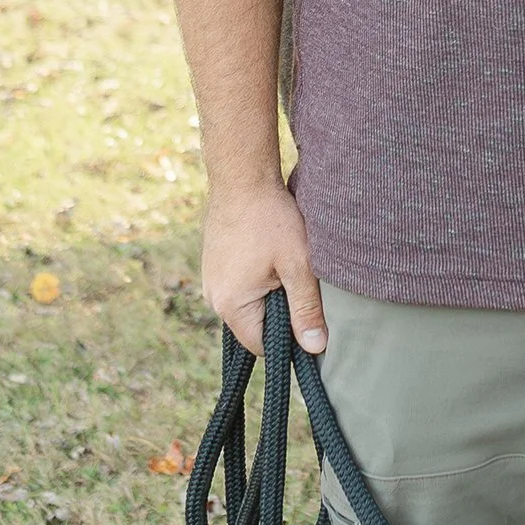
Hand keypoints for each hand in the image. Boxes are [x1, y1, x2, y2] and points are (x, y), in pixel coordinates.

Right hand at [202, 178, 326, 356]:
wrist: (241, 177)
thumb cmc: (271, 218)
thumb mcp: (298, 264)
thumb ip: (306, 309)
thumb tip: (315, 347)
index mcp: (230, 304)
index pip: (262, 345)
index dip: (288, 337)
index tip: (306, 313)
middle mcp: (213, 297)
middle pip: (253, 326)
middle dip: (278, 311)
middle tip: (296, 280)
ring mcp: (210, 279)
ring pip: (247, 304)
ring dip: (268, 292)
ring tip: (282, 263)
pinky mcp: (213, 264)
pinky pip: (238, 286)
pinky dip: (256, 278)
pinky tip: (268, 254)